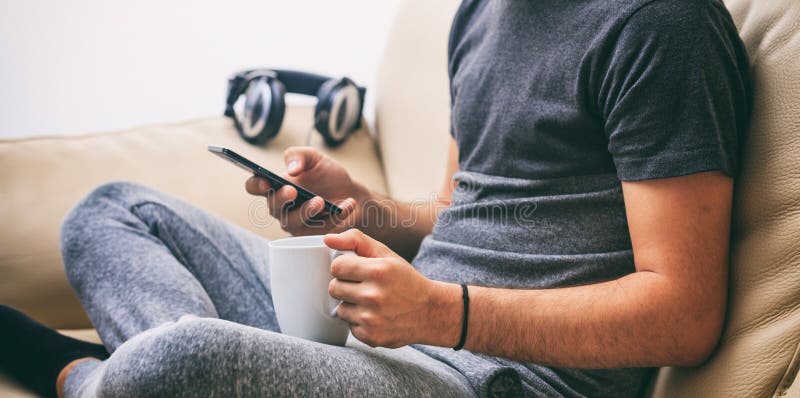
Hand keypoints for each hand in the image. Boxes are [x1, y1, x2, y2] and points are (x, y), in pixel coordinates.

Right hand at [245, 147, 369, 235]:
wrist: (352, 193)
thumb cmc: (327, 176)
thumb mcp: (314, 158)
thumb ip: (299, 156)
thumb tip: (292, 170)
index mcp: (277, 186)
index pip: (255, 187)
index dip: (256, 185)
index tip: (265, 181)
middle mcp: (282, 207)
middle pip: (273, 207)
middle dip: (281, 199)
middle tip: (293, 191)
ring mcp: (296, 223)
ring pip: (292, 222)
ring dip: (306, 211)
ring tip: (320, 201)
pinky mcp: (313, 235)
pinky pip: (319, 229)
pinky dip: (334, 216)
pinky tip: (346, 204)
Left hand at [324, 229, 461, 347]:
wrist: (430, 313)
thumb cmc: (406, 281)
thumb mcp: (387, 255)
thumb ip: (357, 241)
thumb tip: (328, 239)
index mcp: (378, 271)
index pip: (337, 266)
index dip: (344, 267)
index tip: (355, 270)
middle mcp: (374, 296)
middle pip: (334, 288)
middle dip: (346, 286)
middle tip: (364, 287)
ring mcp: (371, 319)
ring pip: (340, 308)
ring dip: (352, 305)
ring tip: (371, 303)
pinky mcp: (370, 336)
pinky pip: (349, 326)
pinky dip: (359, 322)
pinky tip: (376, 317)